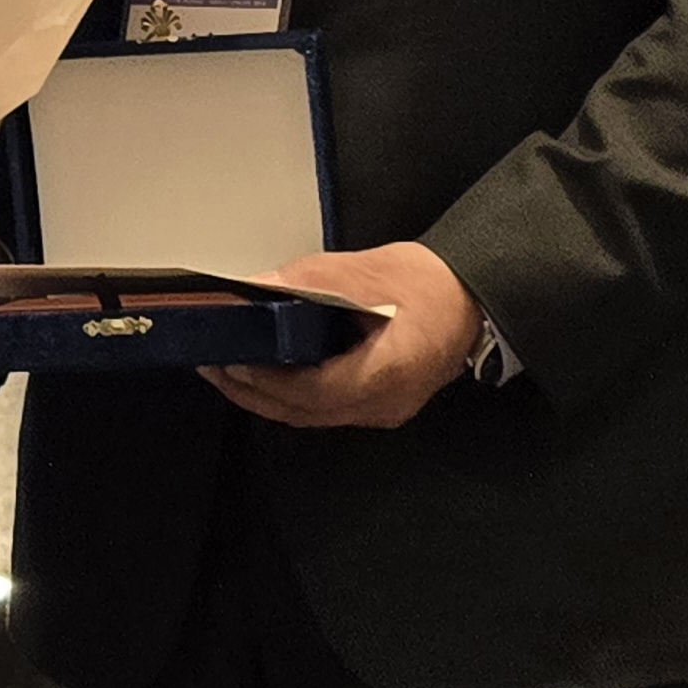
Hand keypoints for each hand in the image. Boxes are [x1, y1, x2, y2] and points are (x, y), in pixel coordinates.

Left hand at [204, 242, 483, 432]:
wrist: (473, 297)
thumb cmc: (428, 284)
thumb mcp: (363, 271)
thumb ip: (307, 282)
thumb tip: (256, 289)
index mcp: (386, 374)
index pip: (312, 392)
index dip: (266, 381)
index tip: (231, 361)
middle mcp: (385, 404)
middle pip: (306, 413)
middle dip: (254, 394)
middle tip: (215, 368)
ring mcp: (385, 409)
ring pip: (315, 416)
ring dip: (271, 397)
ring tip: (232, 370)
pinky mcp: (382, 403)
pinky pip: (329, 408)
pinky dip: (295, 395)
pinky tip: (272, 374)